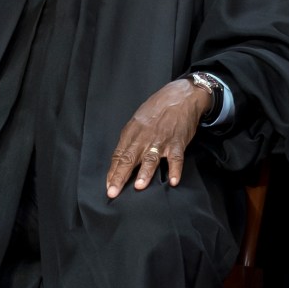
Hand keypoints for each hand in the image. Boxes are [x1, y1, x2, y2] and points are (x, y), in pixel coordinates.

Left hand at [106, 79, 213, 197]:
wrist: (180, 96)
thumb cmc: (158, 108)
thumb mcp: (138, 120)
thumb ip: (131, 139)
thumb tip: (122, 158)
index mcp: (132, 132)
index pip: (119, 155)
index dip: (113, 171)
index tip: (108, 185)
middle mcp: (145, 137)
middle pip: (130, 159)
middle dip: (121, 176)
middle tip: (114, 191)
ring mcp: (162, 140)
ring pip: (151, 158)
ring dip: (145, 173)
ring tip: (139, 186)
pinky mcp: (177, 142)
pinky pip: (176, 158)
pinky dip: (175, 170)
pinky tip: (173, 180)